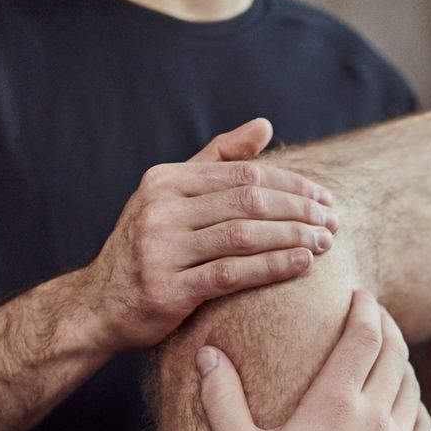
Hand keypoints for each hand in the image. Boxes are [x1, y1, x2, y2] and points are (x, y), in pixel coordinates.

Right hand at [83, 118, 340, 350]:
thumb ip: (218, 160)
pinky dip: (272, 267)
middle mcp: (160, 209)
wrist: (98, 305)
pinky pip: (232, 274)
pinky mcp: (168, 289)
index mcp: (165, 180)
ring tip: (325, 243)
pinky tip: (302, 264)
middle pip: (248, 201)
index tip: (325, 199)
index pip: (244, 174)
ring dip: (292, 237)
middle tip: (332, 223)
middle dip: (298, 210)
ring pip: (243, 235)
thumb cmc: (148, 248)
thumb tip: (265, 125)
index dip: (292, 186)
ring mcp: (161, 248)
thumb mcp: (172, 196)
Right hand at [195, 289, 430, 430]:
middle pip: (395, 353)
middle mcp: (375, 416)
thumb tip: (208, 356)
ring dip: (401, 363)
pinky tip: (403, 404)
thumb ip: (222, 402)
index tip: (361, 296)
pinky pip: (422, 422)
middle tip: (376, 313)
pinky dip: (414, 402)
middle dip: (387, 326)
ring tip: (388, 354)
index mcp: (334, 404)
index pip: (363, 337)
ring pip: (412, 386)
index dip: (366, 309)